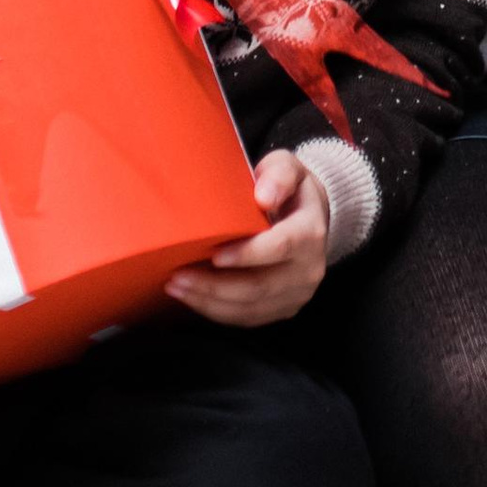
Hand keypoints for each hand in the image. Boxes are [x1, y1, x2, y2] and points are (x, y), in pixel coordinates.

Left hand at [166, 146, 331, 327]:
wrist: (309, 217)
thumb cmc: (287, 189)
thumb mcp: (287, 167)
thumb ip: (279, 175)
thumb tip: (264, 197)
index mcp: (310, 233)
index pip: (280, 248)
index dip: (246, 254)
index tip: (214, 254)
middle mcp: (308, 270)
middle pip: (258, 287)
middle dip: (214, 285)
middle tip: (178, 276)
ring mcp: (297, 295)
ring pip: (249, 309)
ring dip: (209, 302)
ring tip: (176, 288)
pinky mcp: (283, 310)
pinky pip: (247, 319)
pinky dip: (217, 312)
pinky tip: (193, 298)